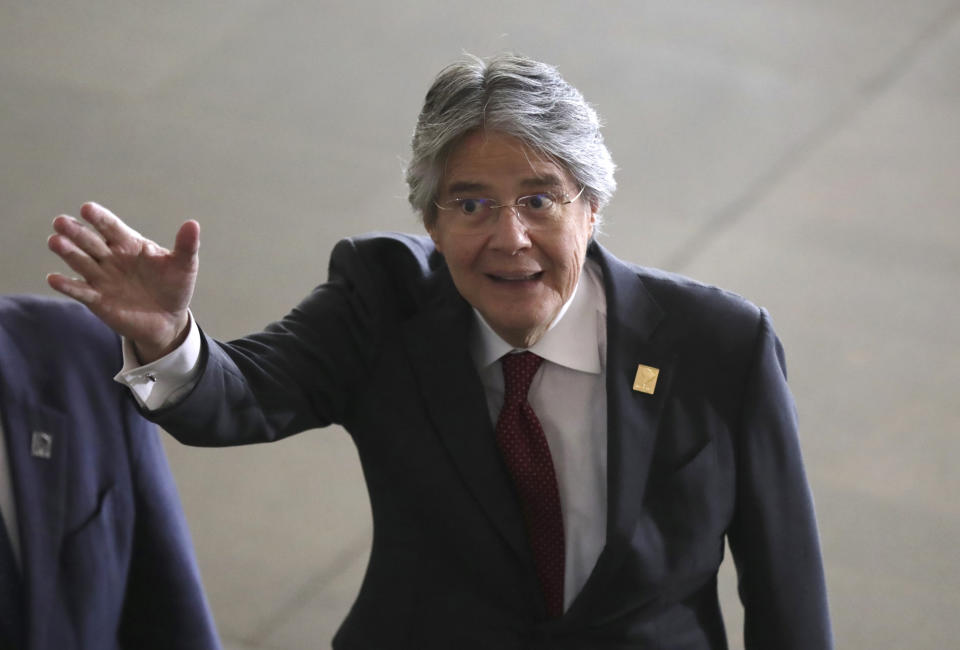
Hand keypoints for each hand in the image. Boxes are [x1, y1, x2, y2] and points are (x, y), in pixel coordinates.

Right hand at [47, 202, 199, 362]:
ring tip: (55, 241)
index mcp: (130, 244)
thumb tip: (193, 224)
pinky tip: (54, 278)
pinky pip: (79, 290)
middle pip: (90, 241)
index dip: (100, 218)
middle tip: (61, 222)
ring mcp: (102, 278)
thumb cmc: (174, 286)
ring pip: (80, 262)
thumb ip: (186, 246)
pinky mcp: (97, 299)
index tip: (87, 209)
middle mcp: (111, 258)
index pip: (111, 227)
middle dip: (75, 232)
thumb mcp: (184, 266)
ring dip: (67, 252)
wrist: (168, 319)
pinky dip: (67, 285)